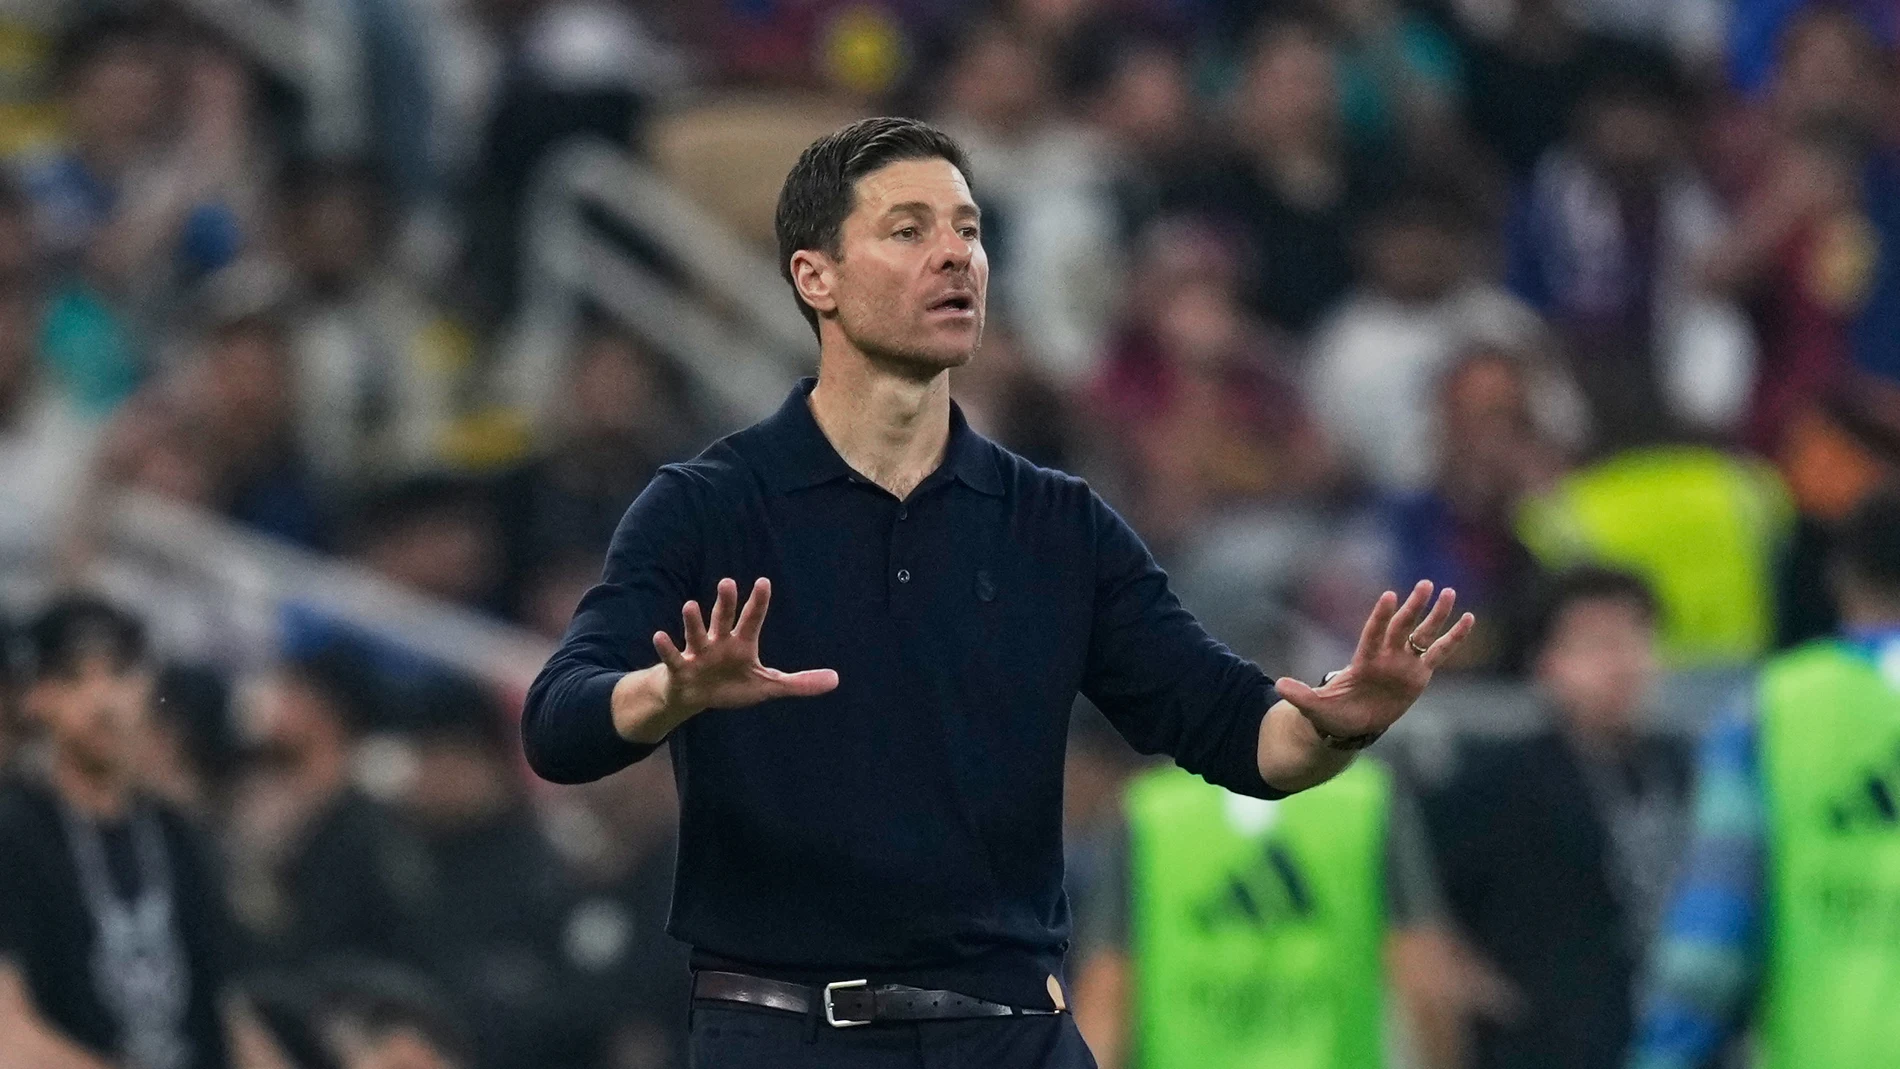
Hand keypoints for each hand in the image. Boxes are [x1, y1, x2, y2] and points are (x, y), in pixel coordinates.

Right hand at [651, 577, 838, 719]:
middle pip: (723, 618)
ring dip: (693, 621)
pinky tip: (660, 636)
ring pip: (696, 633)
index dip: (758, 602)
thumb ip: (800, 683)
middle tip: (727, 582)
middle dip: (725, 602)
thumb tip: (836, 680)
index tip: (763, 582)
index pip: (752, 619)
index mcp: (741, 644)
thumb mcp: (768, 686)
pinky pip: (673, 657)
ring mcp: (698, 653)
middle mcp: (719, 642)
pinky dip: (667, 647)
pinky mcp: (680, 668)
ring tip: (691, 605)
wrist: (696, 697)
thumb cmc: (732, 685)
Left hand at [1275, 580, 1472, 741]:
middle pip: (1402, 627)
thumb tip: (1279, 686)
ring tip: (1449, 592)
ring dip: (1436, 615)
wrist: (1350, 725)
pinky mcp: (1419, 675)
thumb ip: (1301, 696)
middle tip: (1425, 585)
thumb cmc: (1332, 713)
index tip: (1388, 597)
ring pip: (1423, 634)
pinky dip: (1453, 638)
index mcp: (1363, 661)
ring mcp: (1404, 663)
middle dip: (1413, 608)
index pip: (1374, 634)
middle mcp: (1386, 656)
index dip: (1381, 617)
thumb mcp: (1315, 707)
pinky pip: (1439, 653)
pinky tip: (1468, 620)